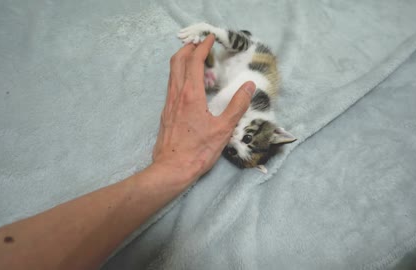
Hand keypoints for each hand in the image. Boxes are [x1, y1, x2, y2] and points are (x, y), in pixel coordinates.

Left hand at [152, 35, 255, 185]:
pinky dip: (180, 75)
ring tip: (196, 59)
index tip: (210, 38)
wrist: (172, 169)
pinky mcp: (166, 112)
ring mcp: (168, 103)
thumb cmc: (198, 151)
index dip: (202, 46)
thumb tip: (249, 86)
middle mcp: (176, 94)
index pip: (194, 61)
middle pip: (177, 61)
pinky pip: (171, 85)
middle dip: (188, 48)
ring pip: (172, 73)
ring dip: (182, 60)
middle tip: (200, 44)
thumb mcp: (224, 129)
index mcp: (191, 95)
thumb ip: (237, 105)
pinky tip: (190, 85)